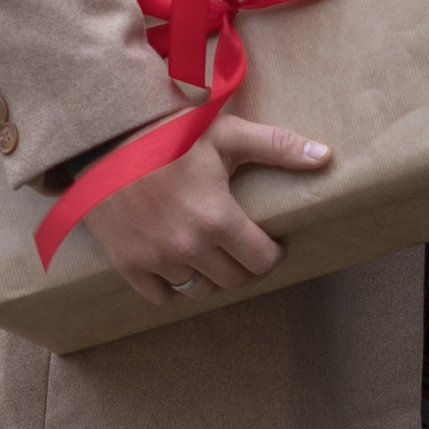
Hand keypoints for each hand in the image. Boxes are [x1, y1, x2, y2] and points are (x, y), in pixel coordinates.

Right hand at [87, 102, 332, 305]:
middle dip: (246, 267)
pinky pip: (162, 295)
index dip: (272, 254)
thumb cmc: (168, 133)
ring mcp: (156, 259)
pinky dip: (174, 285)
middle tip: (244, 248)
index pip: (261, 261)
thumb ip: (277, 146)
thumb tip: (325, 156)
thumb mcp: (225, 134)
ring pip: (200, 291)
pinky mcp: (128, 264)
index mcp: (217, 218)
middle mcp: (188, 246)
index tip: (270, 244)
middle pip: (234, 281)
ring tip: (214, 256)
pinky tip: (179, 262)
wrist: (103, 138)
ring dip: (212, 278)